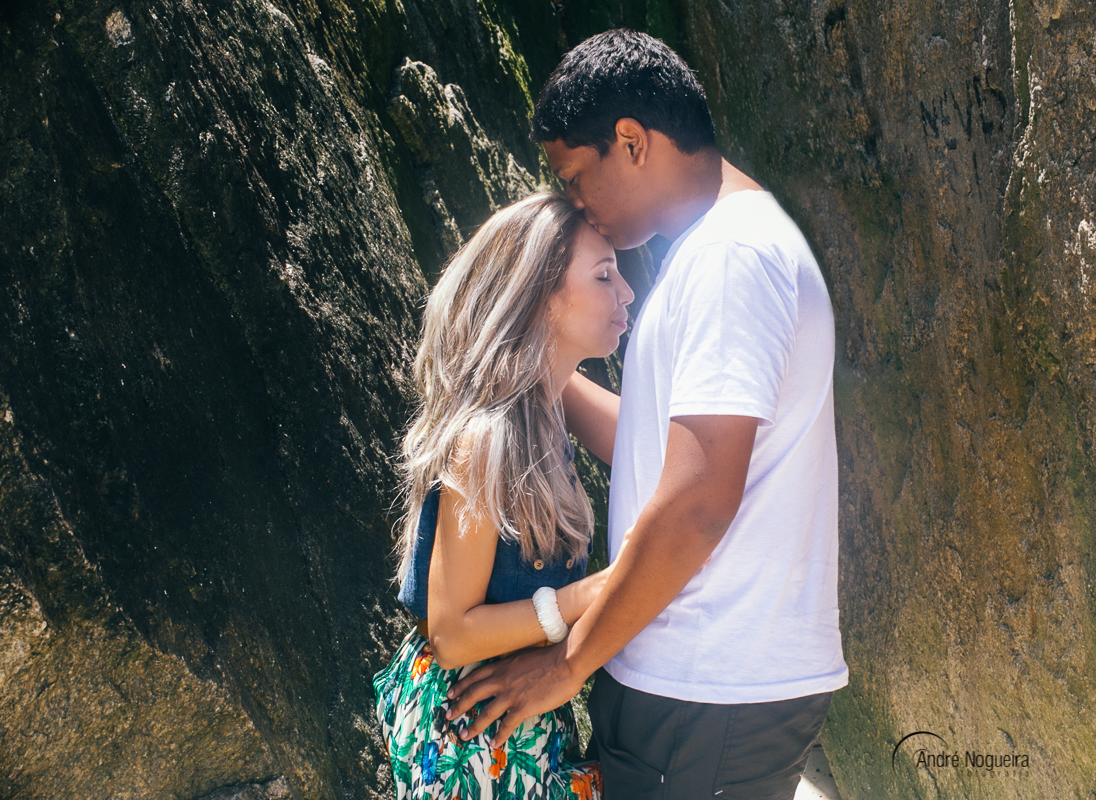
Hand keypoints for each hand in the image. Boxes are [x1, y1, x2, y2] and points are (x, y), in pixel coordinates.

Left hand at [445, 643, 586, 745]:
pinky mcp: (523, 707)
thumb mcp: (524, 655)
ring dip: (473, 725)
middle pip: (473, 694)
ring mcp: (511, 694)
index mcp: (502, 666)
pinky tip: (493, 743)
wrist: (565, 662)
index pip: (475, 676)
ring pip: (485, 712)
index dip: (461, 685)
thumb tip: (510, 671)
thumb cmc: (550, 657)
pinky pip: (506, 724)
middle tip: (449, 715)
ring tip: (464, 735)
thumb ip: (513, 665)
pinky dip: (499, 735)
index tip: (451, 692)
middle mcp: (502, 680)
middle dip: (459, 705)